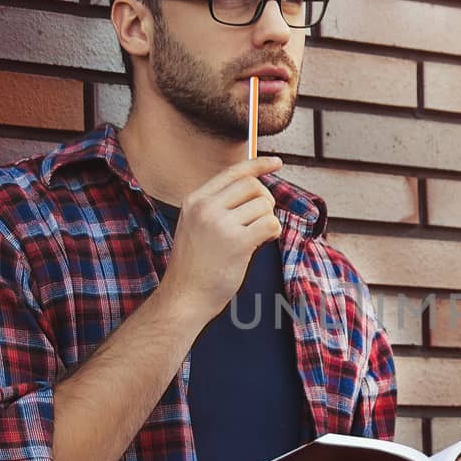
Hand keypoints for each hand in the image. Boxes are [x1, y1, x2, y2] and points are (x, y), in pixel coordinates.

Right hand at [158, 156, 283, 314]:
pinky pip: (270, 224)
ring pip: (264, 205)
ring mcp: (220, 224)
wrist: (184, 297)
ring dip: (268, 220)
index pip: (233, 172)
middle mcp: (206, 207)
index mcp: (195, 200)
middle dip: (266, 201)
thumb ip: (218, 206)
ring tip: (255, 237)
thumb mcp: (196, 225)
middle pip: (253, 186)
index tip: (276, 163)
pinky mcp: (237, 242)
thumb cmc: (195, 266)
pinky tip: (262, 242)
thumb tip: (256, 190)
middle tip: (261, 220)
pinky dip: (273, 232)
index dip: (258, 165)